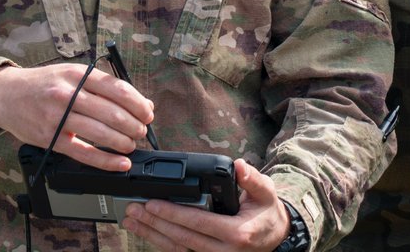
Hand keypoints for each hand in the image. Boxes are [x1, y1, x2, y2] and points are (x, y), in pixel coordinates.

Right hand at [0, 62, 154, 170]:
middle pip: (112, 112)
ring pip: (101, 133)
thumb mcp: (72, 74)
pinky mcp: (50, 139)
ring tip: (132, 144)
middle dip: (134, 124)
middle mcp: (68, 94)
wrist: (6, 95)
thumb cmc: (43, 84)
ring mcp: (58, 118)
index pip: (117, 89)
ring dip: (124, 141)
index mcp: (77, 75)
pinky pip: (84, 153)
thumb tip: (139, 102)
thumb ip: (103, 86)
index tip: (148, 112)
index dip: (138, 103)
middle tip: (142, 131)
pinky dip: (106, 160)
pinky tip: (120, 163)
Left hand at [121, 159, 290, 250]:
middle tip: (135, 209)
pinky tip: (147, 232)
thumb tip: (239, 166)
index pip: (198, 223)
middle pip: (182, 238)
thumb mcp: (266, 193)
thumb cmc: (267, 213)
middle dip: (155, 223)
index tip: (153, 203)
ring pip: (178, 248)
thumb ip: (252, 180)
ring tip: (133, 221)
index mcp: (236, 233)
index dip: (173, 214)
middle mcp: (223, 251)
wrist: (275, 237)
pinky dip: (162, 242)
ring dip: (153, 235)